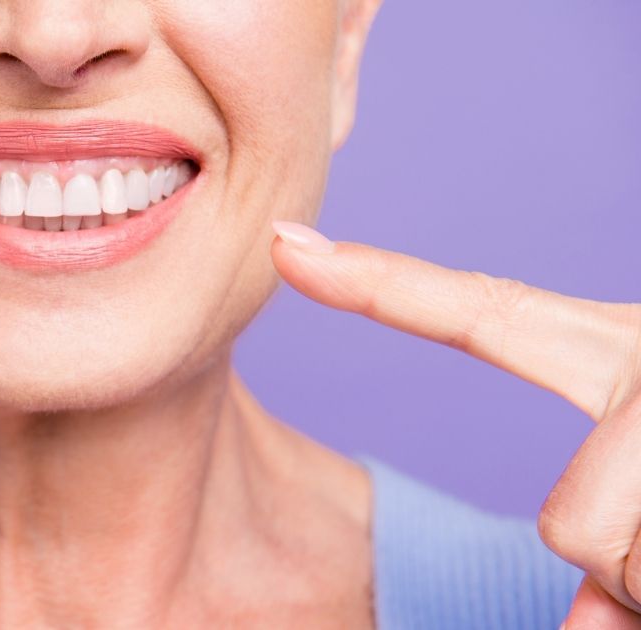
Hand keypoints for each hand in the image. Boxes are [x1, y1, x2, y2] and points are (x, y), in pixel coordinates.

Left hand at [269, 220, 640, 627]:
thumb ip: (606, 534)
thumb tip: (584, 622)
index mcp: (620, 353)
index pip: (485, 315)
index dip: (378, 284)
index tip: (281, 245)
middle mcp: (640, 354)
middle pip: (567, 523)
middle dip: (622, 566)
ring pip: (604, 550)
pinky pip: (639, 571)